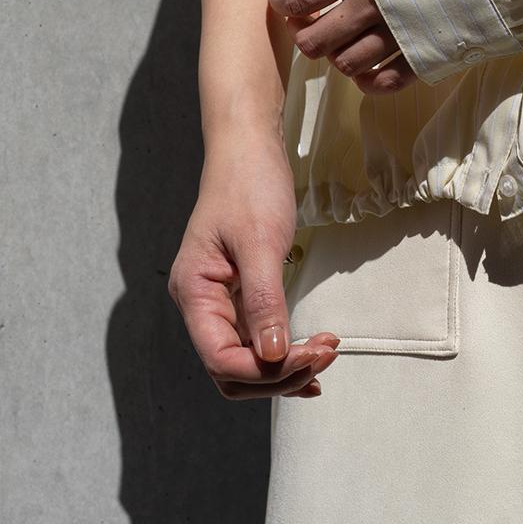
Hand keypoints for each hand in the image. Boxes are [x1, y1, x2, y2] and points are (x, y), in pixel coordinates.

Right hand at [169, 133, 340, 399]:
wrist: (248, 150)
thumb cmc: (248, 186)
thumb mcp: (259, 241)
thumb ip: (264, 300)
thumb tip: (272, 355)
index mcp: (196, 294)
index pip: (222, 359)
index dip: (266, 369)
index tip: (310, 355)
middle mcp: (203, 306)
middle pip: (232, 371)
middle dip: (279, 374)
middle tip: (325, 355)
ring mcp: (221, 302)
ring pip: (246, 361)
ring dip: (285, 367)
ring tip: (325, 354)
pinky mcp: (241, 295)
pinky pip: (258, 339)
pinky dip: (284, 354)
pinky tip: (310, 359)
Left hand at [268, 0, 416, 93]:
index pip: (297, 0)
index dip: (281, 4)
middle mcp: (368, 8)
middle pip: (314, 42)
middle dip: (305, 34)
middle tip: (312, 22)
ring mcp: (395, 35)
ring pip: (345, 65)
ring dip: (337, 56)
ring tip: (344, 40)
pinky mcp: (422, 53)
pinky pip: (384, 83)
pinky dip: (369, 81)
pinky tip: (368, 68)